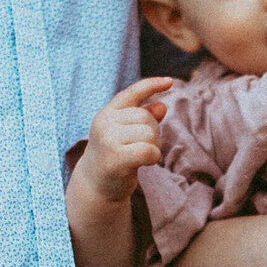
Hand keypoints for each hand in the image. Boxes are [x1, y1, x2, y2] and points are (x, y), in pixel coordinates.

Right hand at [74, 77, 173, 203]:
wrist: (96, 185)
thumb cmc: (115, 155)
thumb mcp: (127, 133)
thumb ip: (144, 118)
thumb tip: (162, 105)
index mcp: (107, 113)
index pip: (132, 93)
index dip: (151, 85)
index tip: (170, 81)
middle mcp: (104, 123)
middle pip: (146, 117)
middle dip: (152, 132)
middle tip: (139, 147)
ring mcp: (107, 140)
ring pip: (149, 133)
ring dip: (153, 146)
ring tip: (139, 155)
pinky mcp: (115, 159)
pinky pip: (149, 150)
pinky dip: (153, 157)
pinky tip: (143, 163)